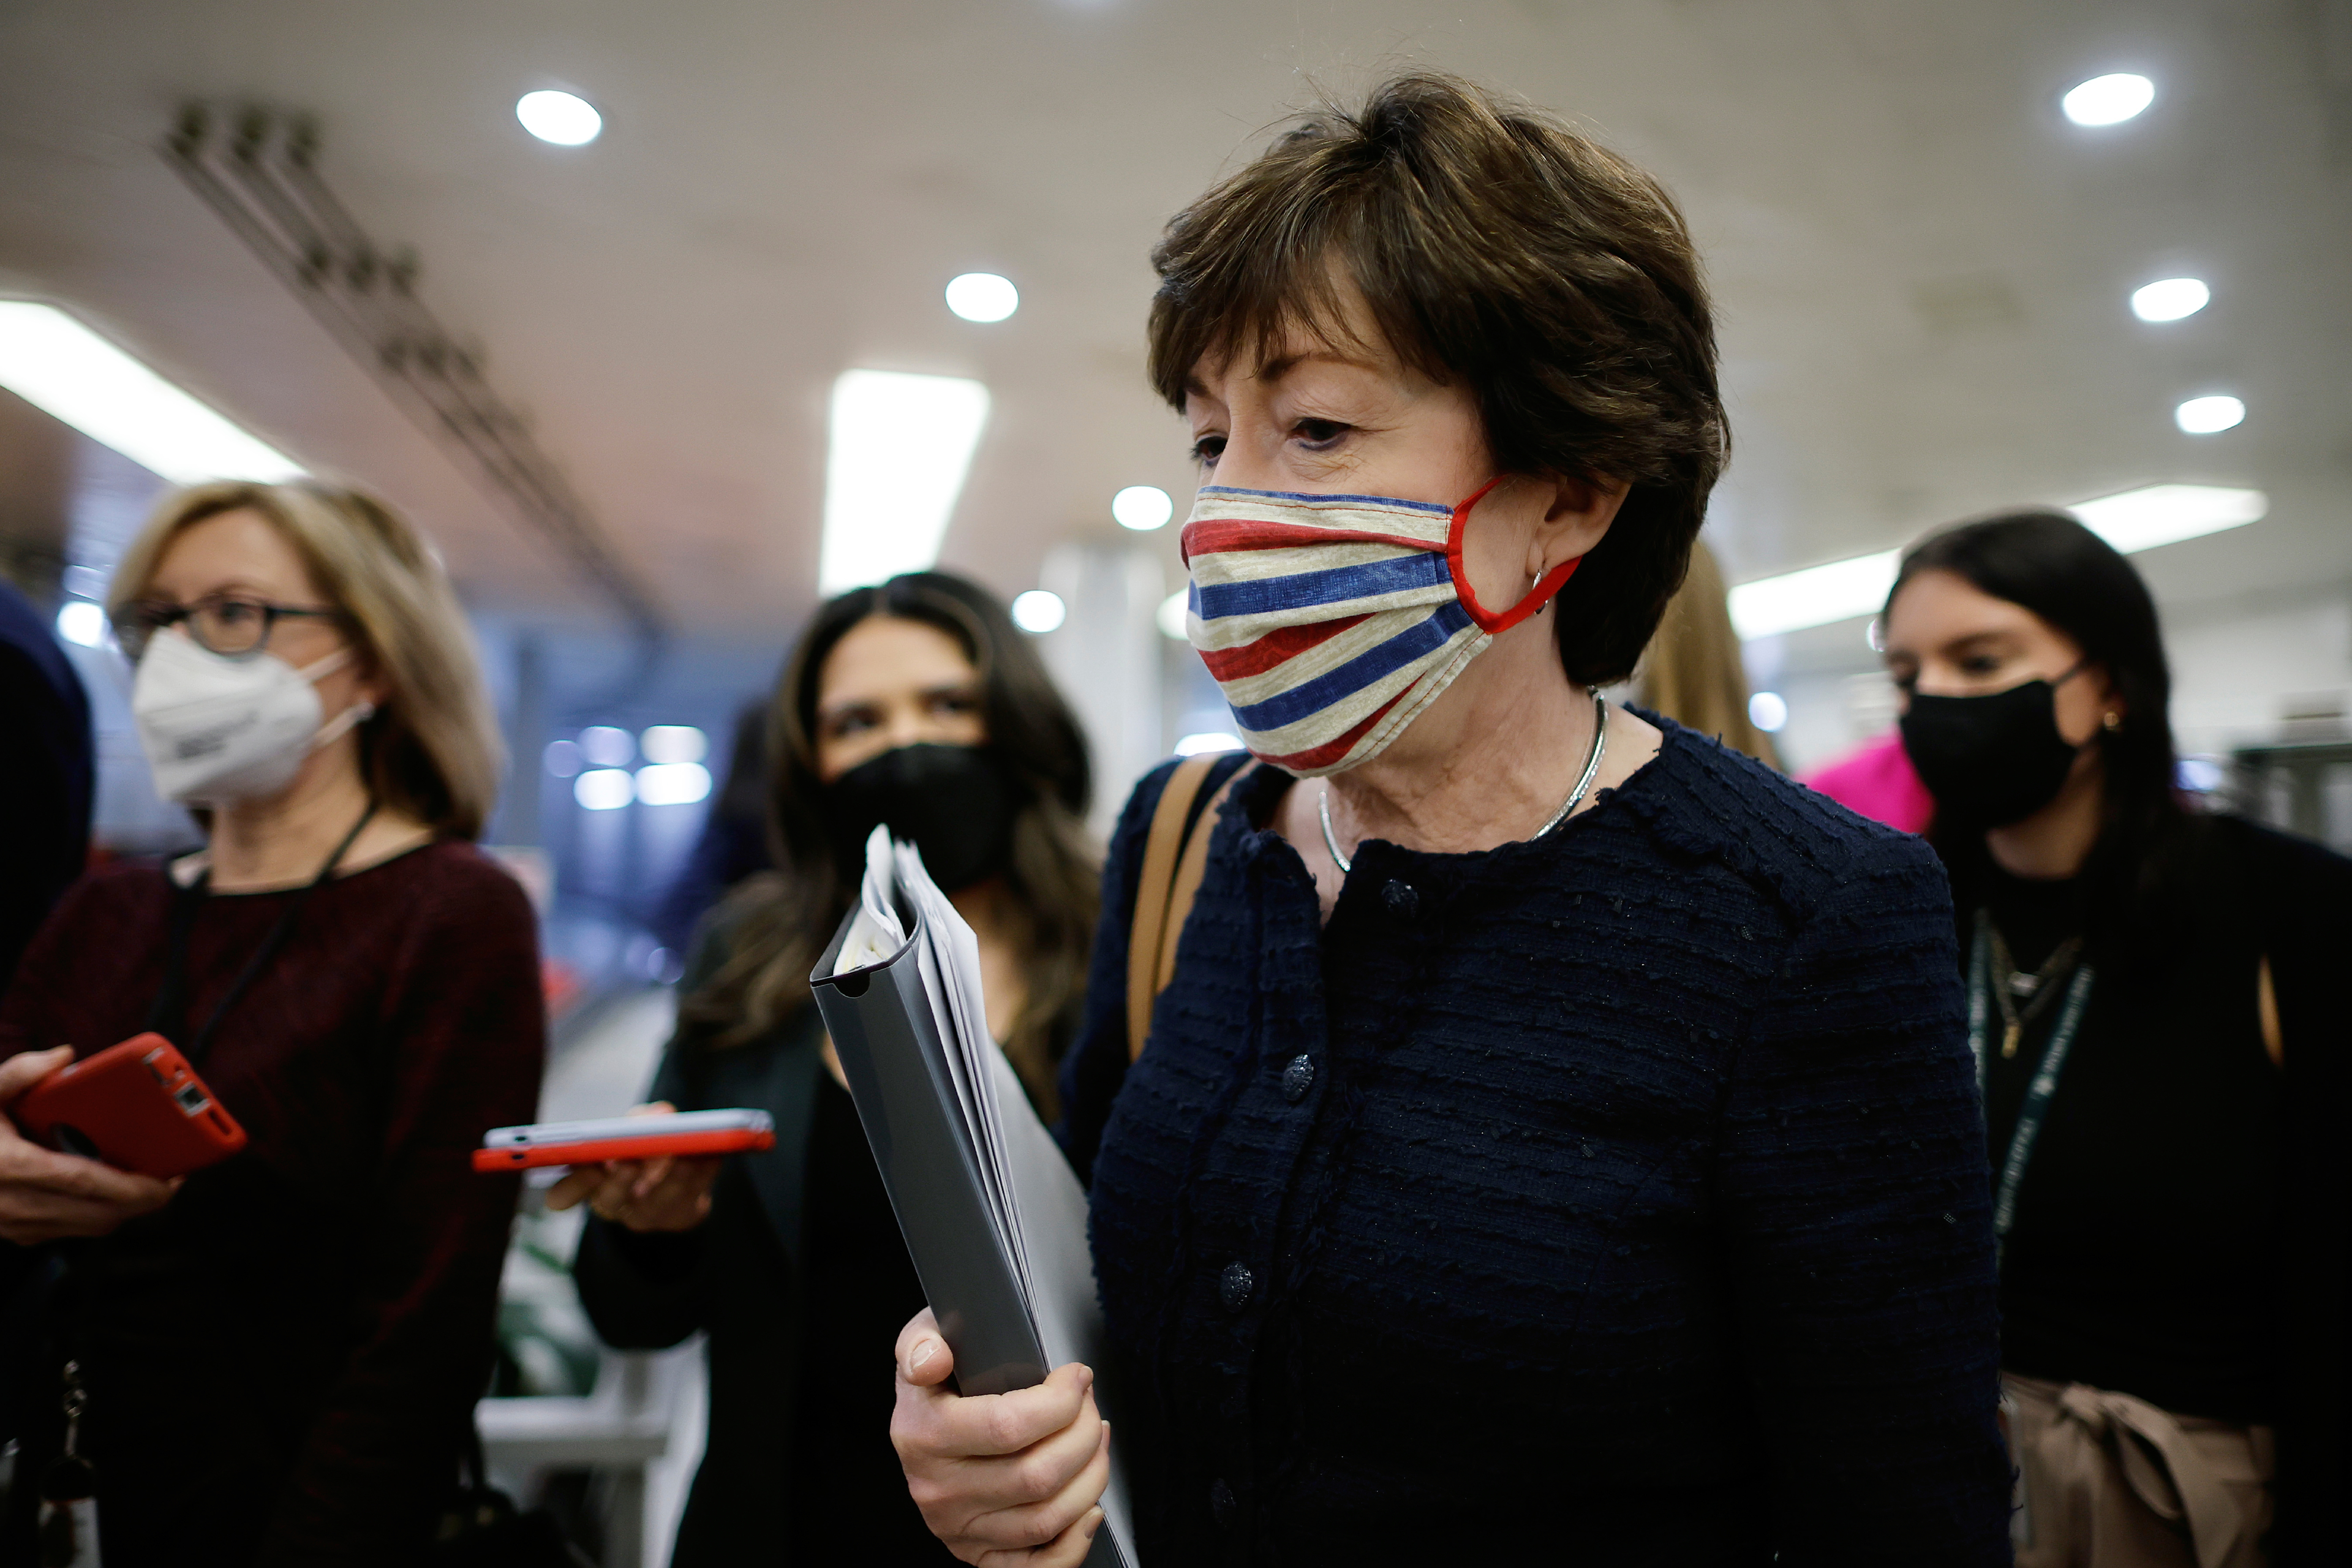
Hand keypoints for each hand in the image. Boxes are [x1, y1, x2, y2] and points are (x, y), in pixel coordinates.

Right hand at [0, 1047, 180, 1243]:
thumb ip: (21, 1072)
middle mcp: (12, 1205)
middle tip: (169, 1177)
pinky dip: (92, 1214)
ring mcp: (10, 1226)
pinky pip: (65, 1230)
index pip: (89, 1185)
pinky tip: (104, 1189)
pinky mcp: (10, 1234)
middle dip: (142, 1202)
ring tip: (144, 1180)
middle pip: (98, 1217)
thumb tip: (65, 1055)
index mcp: (10, 1168)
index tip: (171, 1179)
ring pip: (86, 1230)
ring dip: (120, 1210)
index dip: (137, 1187)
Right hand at [543, 1102, 719, 1231]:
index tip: (589, 1165)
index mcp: (589, 1184)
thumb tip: (661, 1115)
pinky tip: (713, 1153)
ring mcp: (648, 1215)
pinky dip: (704, 1172)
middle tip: (630, 1160)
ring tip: (683, 1154)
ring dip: (670, 1177)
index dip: (572, 1184)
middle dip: (620, 1179)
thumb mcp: (633, 1130)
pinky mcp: (681, 1215)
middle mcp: (614, 1204)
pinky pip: (694, 1196)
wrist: (674, 1183)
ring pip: (657, 1202)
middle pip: (609, 1199)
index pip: (562, 1196)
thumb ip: (641, 1118)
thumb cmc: (641, 1149)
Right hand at [891, 1308, 1108, 1565]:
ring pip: (1046, 1518)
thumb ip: (922, 1342)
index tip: (1077, 1376)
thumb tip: (932, 1359)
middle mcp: (938, 1490)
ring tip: (1096, 1439)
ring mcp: (959, 1529)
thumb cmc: (937, 1379)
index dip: (1059, 1402)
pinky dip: (1074, 1543)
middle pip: (1037, 1475)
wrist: (920, 1425)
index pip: (1006, 1427)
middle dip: (1083, 1434)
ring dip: (1090, 1477)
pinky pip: (1036, 1567)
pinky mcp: (979, 1553)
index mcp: (923, 1435)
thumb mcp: (920, 1342)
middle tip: (1090, 1405)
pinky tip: (1090, 1508)